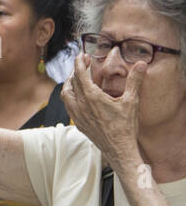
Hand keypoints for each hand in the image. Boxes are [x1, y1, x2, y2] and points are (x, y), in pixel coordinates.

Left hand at [62, 55, 144, 169]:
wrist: (119, 150)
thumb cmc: (125, 127)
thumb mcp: (132, 101)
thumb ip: (134, 81)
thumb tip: (141, 64)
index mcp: (92, 97)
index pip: (80, 74)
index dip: (79, 63)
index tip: (81, 55)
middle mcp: (81, 105)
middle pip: (72, 82)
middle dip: (76, 70)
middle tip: (83, 63)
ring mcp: (77, 115)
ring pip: (65, 94)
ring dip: (69, 83)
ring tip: (76, 78)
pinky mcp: (78, 123)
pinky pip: (68, 106)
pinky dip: (70, 97)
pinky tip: (77, 96)